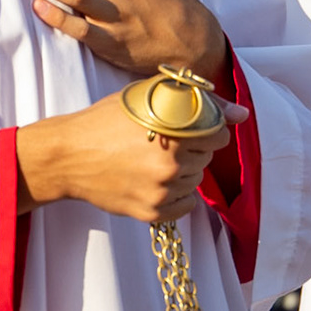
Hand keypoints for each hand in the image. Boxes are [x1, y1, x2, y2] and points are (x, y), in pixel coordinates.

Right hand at [14, 92, 242, 222]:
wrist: (68, 155)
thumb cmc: (106, 120)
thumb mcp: (148, 96)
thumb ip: (200, 102)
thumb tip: (243, 114)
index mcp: (174, 131)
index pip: (219, 134)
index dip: (206, 127)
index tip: (188, 126)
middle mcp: (171, 165)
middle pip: (206, 158)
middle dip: (192, 148)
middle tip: (162, 141)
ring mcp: (162, 192)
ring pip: (195, 181)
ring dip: (183, 171)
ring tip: (152, 159)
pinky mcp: (152, 213)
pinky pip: (185, 205)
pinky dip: (175, 194)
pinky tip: (152, 179)